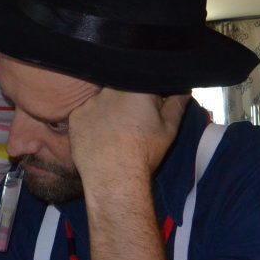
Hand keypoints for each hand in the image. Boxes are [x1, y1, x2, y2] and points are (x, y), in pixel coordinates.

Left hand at [68, 89, 188, 192]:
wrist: (114, 177)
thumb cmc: (144, 152)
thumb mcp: (168, 128)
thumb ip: (176, 103)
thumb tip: (184, 89)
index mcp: (135, 88)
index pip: (144, 82)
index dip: (149, 96)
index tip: (150, 109)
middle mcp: (109, 90)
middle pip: (120, 89)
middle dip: (128, 102)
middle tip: (133, 123)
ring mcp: (89, 103)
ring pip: (102, 101)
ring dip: (109, 110)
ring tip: (116, 132)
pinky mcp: (75, 117)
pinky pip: (86, 114)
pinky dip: (93, 122)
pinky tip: (101, 137)